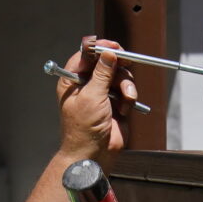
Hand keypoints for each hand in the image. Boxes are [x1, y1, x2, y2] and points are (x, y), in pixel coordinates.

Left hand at [56, 37, 136, 160]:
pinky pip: (127, 91)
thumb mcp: (92, 96)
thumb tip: (109, 54)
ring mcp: (102, 94)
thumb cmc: (84, 128)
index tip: (114, 47)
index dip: (100, 49)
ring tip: (126, 98)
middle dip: (118, 66)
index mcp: (73, 80)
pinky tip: (124, 109)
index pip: (86, 55)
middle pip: (106, 63)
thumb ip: (102, 73)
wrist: (94, 154)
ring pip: (120, 77)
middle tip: (127, 63)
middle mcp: (87, 85)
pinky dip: (129, 98)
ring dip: (126, 85)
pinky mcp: (115, 104)